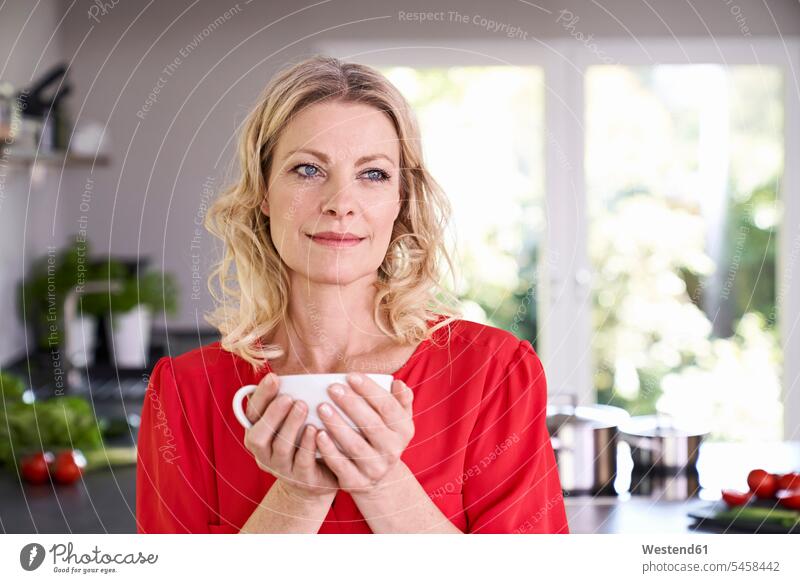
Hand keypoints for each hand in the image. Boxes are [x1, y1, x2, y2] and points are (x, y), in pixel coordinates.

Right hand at [242, 373, 337, 500]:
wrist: (319, 479)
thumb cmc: (305, 440)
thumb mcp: (294, 420)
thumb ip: (290, 401)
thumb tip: (295, 374)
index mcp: (259, 433)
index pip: (252, 414)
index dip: (261, 396)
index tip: (274, 378)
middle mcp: (264, 453)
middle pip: (258, 435)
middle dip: (272, 414)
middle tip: (289, 397)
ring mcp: (282, 468)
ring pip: (280, 448)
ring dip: (291, 425)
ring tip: (303, 407)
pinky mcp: (301, 479)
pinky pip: (302, 462)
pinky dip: (308, 445)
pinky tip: (316, 430)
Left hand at [315, 373, 414, 497]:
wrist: (379, 478)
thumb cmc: (383, 436)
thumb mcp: (398, 420)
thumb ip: (400, 400)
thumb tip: (398, 384)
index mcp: (403, 430)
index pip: (388, 407)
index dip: (370, 390)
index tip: (351, 376)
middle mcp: (392, 450)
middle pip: (371, 425)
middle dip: (351, 404)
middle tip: (332, 388)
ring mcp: (375, 468)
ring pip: (355, 445)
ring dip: (337, 425)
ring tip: (321, 407)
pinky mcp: (356, 482)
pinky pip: (341, 465)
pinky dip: (329, 450)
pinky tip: (317, 434)